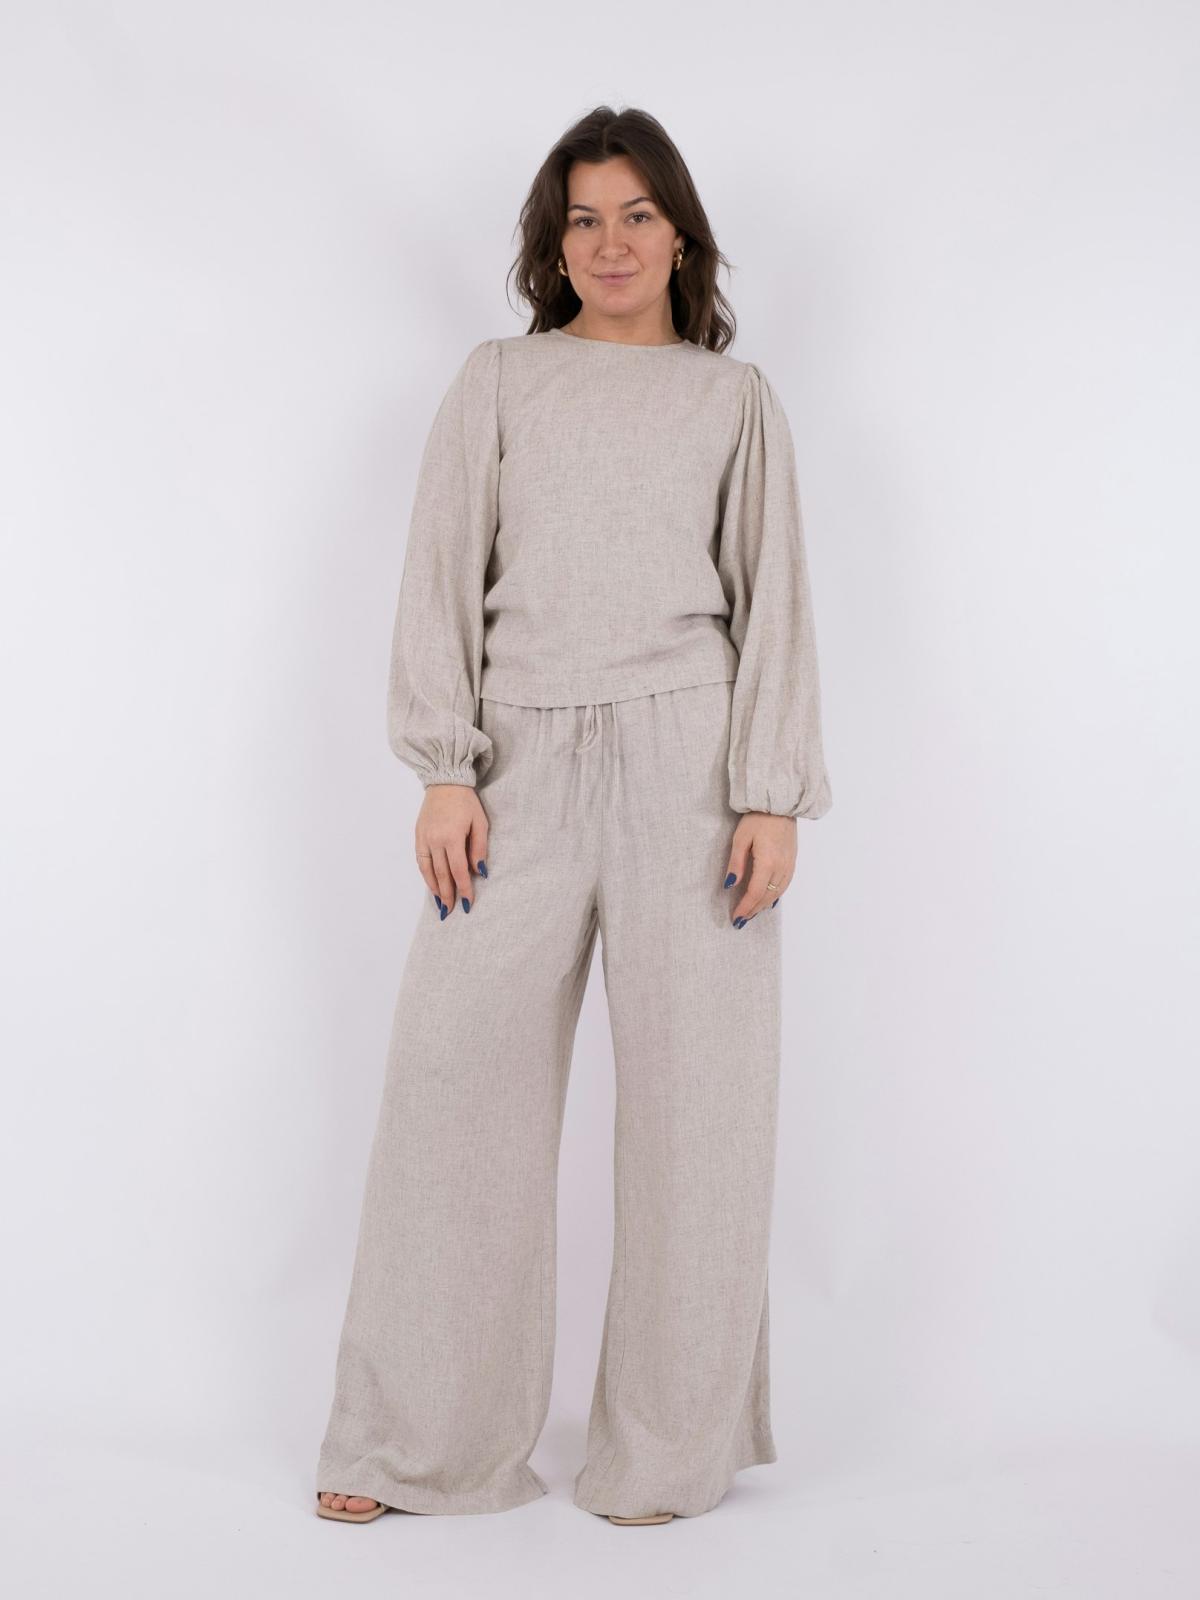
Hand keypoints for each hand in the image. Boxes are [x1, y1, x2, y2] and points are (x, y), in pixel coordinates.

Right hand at [416, 784, 488, 915]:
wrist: (445, 782)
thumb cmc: (466, 802)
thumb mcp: (480, 822)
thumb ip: (479, 848)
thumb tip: (479, 872)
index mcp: (452, 837)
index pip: (458, 871)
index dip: (463, 889)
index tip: (468, 903)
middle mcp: (435, 840)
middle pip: (442, 874)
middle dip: (448, 895)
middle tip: (452, 910)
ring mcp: (424, 838)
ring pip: (428, 870)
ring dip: (435, 889)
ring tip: (441, 904)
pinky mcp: (418, 836)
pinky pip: (420, 860)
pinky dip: (426, 875)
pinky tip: (431, 884)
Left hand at [724, 812, 794, 923]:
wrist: (780, 803)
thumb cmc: (758, 818)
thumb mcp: (741, 839)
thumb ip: (736, 864)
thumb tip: (730, 885)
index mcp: (768, 862)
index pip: (755, 892)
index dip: (745, 907)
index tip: (736, 917)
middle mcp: (781, 867)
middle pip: (767, 896)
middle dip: (753, 910)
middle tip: (741, 920)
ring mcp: (789, 865)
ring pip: (777, 893)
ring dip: (764, 905)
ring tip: (752, 913)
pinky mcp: (792, 861)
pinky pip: (784, 885)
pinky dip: (775, 896)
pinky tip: (769, 901)